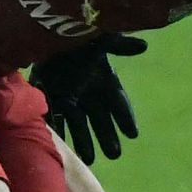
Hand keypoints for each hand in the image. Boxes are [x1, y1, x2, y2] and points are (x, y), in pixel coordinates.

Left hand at [30, 33, 146, 164]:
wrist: (48, 32)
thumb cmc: (78, 35)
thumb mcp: (99, 38)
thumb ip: (119, 44)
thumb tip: (143, 45)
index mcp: (104, 79)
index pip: (118, 101)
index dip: (125, 117)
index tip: (133, 134)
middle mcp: (88, 93)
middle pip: (100, 119)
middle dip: (107, 136)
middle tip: (114, 155)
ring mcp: (69, 97)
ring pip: (78, 123)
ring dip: (83, 141)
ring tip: (89, 160)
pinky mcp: (50, 97)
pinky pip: (55, 117)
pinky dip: (58, 130)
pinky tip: (60, 147)